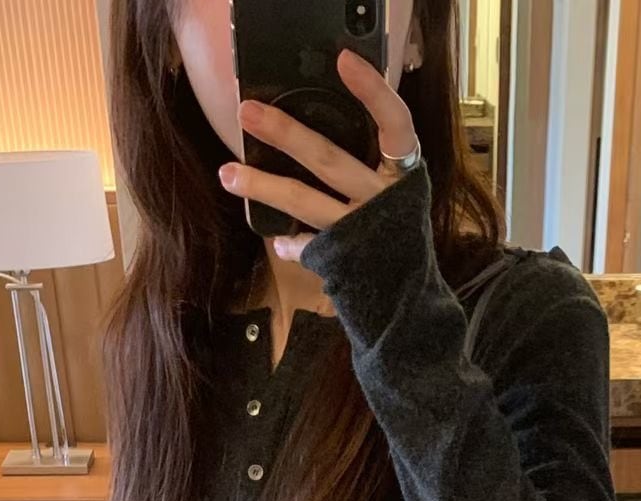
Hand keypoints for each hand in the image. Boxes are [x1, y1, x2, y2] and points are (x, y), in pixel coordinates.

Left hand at [217, 48, 418, 261]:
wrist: (412, 299)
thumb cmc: (400, 230)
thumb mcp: (400, 191)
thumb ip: (375, 160)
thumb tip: (328, 123)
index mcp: (403, 176)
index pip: (396, 125)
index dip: (374, 92)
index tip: (345, 60)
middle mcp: (382, 201)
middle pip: (330, 160)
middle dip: (286, 134)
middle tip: (247, 113)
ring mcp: (360, 232)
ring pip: (305, 201)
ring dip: (264, 186)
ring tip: (228, 174)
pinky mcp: (342, 261)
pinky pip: (307, 246)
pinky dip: (290, 243)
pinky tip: (277, 239)